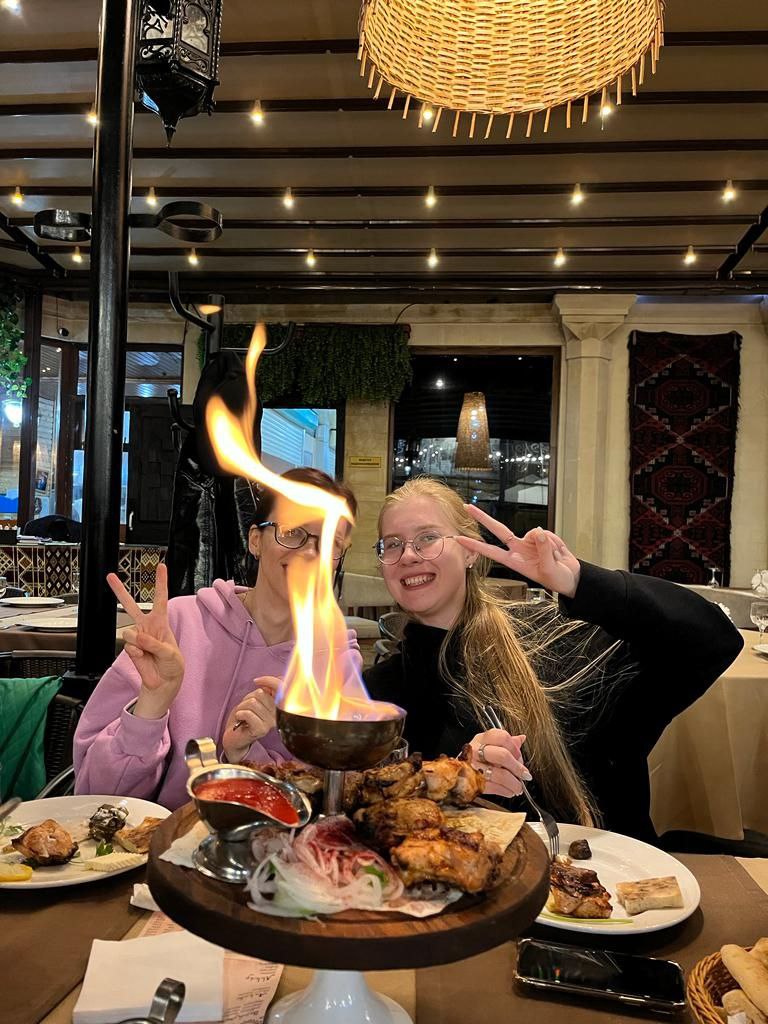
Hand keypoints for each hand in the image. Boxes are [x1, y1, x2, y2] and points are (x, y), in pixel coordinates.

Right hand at [108, 563, 183, 719]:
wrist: (164, 682)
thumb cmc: (172, 665)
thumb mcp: (170, 653)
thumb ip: (153, 643)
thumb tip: (135, 635)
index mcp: (161, 622)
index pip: (160, 598)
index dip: (161, 582)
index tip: (161, 566)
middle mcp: (146, 626)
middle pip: (131, 606)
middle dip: (119, 591)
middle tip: (110, 576)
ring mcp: (136, 637)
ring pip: (128, 631)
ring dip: (140, 642)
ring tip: (150, 652)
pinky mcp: (130, 648)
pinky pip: (129, 647)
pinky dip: (137, 653)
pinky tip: (143, 656)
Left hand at [222, 676, 280, 762]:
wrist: (234, 737)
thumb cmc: (244, 717)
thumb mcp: (255, 700)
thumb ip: (265, 691)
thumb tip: (273, 679)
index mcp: (279, 706)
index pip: (280, 687)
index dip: (269, 680)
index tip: (257, 681)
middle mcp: (279, 715)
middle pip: (261, 693)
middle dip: (248, 698)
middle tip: (246, 708)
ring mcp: (271, 723)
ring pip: (253, 703)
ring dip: (242, 707)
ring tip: (242, 715)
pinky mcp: (261, 729)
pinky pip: (248, 713)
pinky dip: (240, 714)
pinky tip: (240, 719)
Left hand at [456, 506, 580, 597]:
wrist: (572, 577)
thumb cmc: (557, 578)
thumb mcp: (549, 569)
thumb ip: (543, 550)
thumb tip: (537, 531)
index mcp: (515, 561)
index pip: (491, 551)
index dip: (475, 546)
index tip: (459, 540)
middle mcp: (519, 549)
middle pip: (498, 530)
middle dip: (483, 518)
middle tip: (467, 507)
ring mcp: (530, 542)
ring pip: (534, 533)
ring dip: (548, 544)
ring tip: (555, 558)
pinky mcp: (542, 537)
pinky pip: (546, 533)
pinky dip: (555, 542)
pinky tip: (558, 552)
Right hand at [469, 729, 530, 797]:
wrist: (455, 772)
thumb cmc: (476, 758)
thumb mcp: (488, 745)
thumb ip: (505, 743)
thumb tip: (521, 738)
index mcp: (482, 739)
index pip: (502, 737)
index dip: (515, 748)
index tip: (520, 757)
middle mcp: (476, 750)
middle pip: (503, 756)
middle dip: (517, 768)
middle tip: (525, 775)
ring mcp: (473, 766)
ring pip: (500, 774)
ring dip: (514, 783)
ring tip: (518, 787)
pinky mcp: (473, 782)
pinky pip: (494, 787)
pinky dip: (505, 791)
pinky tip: (509, 791)